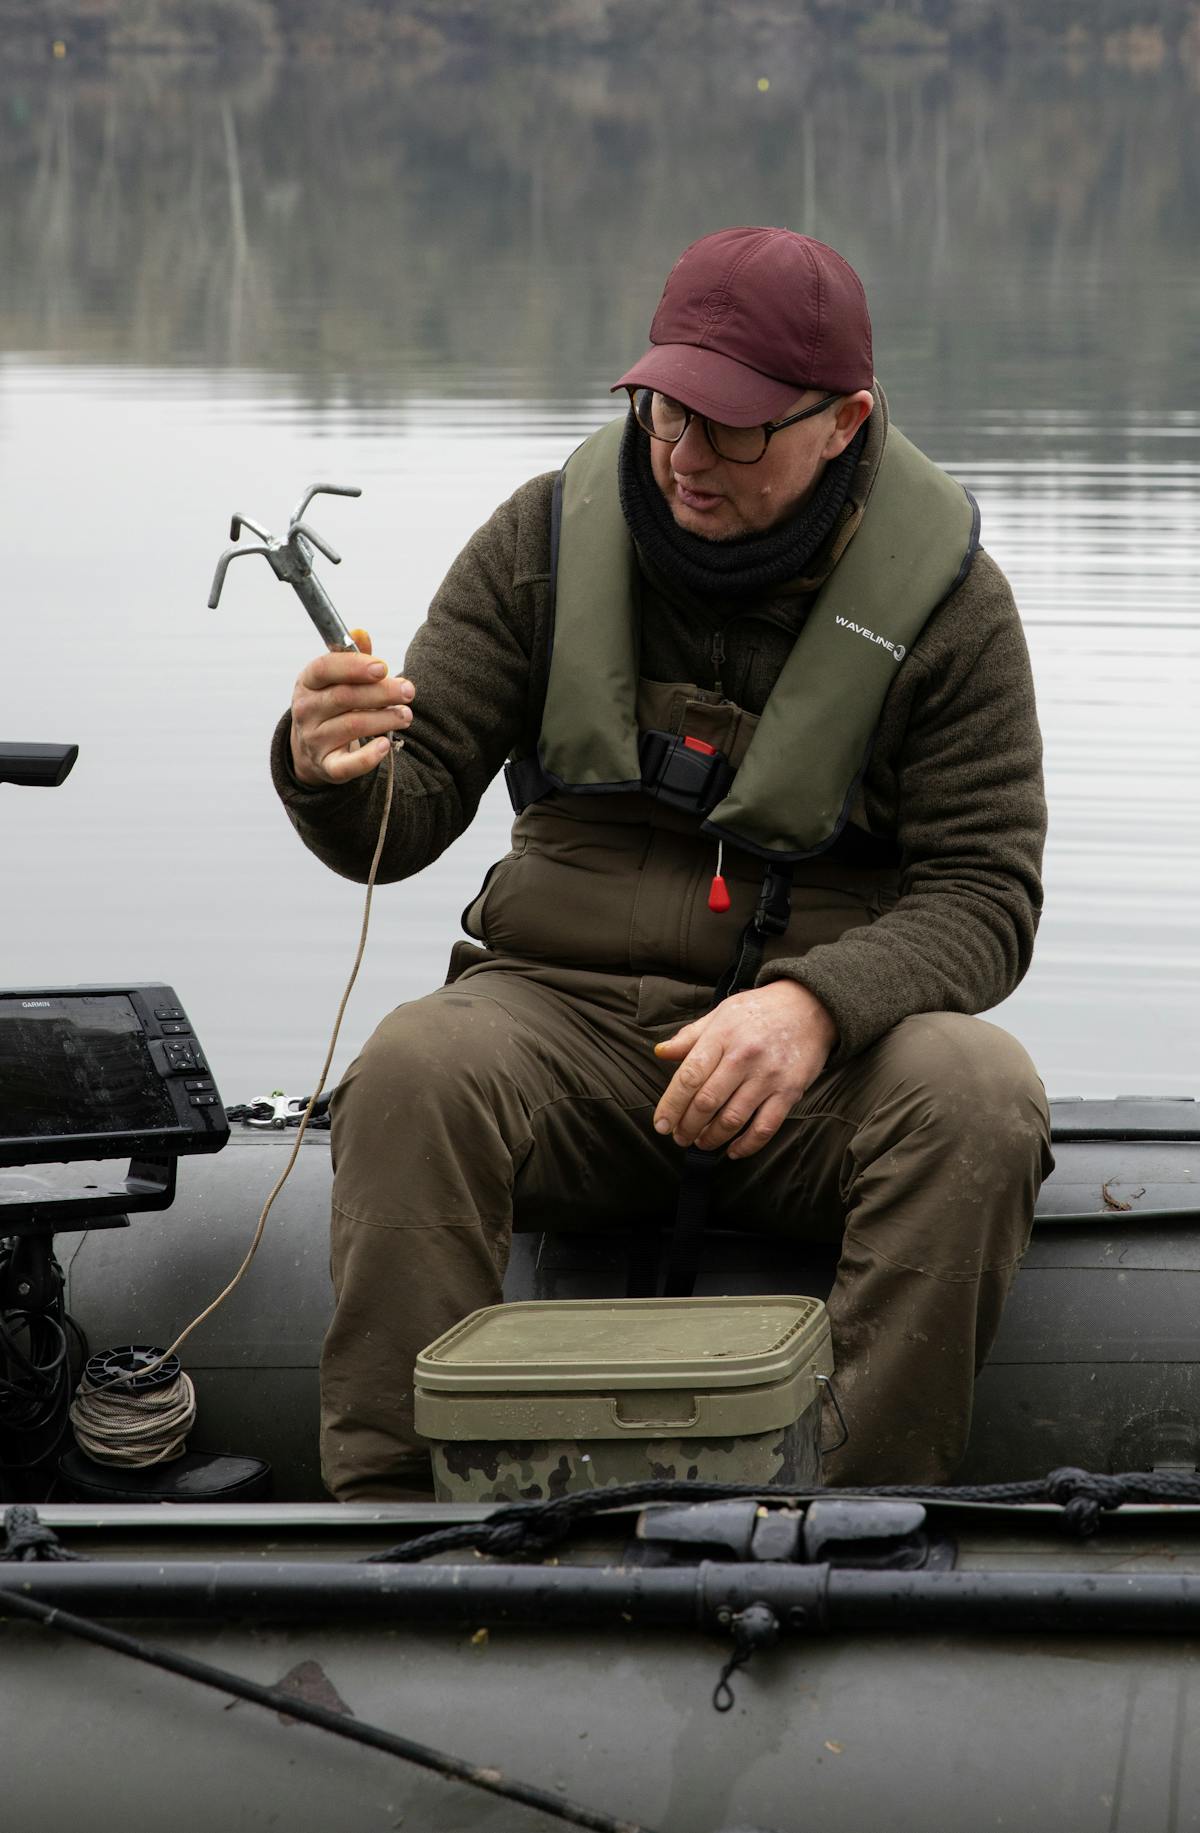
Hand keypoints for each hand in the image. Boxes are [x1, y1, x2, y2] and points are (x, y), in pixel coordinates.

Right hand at [289, 627, 414, 785]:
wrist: (313, 748)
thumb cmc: (334, 703)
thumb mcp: (337, 678)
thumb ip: (352, 656)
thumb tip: (361, 633)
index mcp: (308, 682)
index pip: (325, 669)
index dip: (355, 666)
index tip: (383, 667)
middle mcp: (306, 710)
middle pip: (344, 697)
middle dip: (381, 692)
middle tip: (408, 691)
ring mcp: (314, 739)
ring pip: (352, 726)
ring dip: (384, 719)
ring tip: (406, 715)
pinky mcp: (327, 766)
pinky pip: (346, 765)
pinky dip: (367, 758)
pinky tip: (385, 745)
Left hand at [652, 980, 836, 1159]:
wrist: (809, 1005)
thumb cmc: (760, 1010)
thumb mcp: (721, 1014)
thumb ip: (690, 1037)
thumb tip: (661, 1052)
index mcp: (722, 1035)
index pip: (689, 1076)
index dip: (671, 1105)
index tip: (661, 1124)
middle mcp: (744, 1056)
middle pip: (706, 1102)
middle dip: (687, 1126)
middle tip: (679, 1137)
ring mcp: (768, 1076)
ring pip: (732, 1119)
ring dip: (712, 1138)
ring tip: (701, 1143)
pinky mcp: (789, 1091)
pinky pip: (765, 1127)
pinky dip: (747, 1145)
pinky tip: (733, 1151)